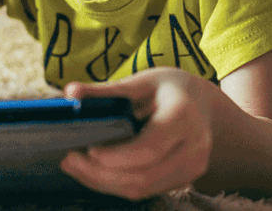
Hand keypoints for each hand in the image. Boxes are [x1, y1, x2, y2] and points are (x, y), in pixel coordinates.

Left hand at [59, 68, 217, 199]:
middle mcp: (194, 146)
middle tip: (70, 160)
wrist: (201, 103)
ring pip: (143, 189)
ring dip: (104, 183)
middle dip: (101, 174)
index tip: (87, 148)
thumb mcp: (141, 80)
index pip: (148, 149)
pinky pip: (147, 190)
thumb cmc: (168, 88)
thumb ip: (107, 90)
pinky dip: (116, 184)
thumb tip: (71, 91)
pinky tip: (95, 171)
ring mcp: (193, 167)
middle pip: (143, 176)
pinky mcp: (185, 180)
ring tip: (76, 167)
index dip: (115, 156)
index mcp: (184, 116)